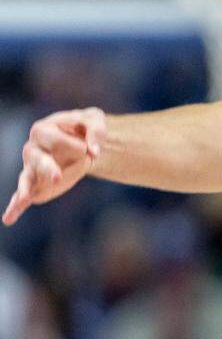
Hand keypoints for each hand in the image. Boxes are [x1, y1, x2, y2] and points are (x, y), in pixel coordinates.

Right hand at [4, 108, 105, 225]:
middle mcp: (32, 149)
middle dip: (48, 169)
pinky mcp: (37, 183)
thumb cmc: (85, 127)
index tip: (89, 148)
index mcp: (43, 129)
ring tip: (23, 200)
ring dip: (27, 189)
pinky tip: (9, 219)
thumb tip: (93, 152)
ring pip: (27, 179)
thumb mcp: (94, 120)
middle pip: (39, 160)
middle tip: (58, 178)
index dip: (80, 146)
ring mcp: (32, 167)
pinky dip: (16, 207)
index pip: (60, 141)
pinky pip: (23, 195)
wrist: (82, 139)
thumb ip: (95, 131)